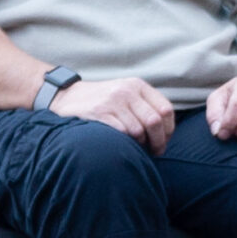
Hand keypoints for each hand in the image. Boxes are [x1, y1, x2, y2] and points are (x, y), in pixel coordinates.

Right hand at [54, 75, 172, 148]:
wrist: (67, 96)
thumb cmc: (103, 101)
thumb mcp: (126, 94)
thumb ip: (146, 106)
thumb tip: (167, 132)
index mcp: (138, 85)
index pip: (165, 110)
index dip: (168, 130)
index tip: (164, 141)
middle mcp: (127, 90)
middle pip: (155, 121)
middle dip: (158, 141)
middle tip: (155, 152)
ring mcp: (113, 101)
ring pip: (138, 130)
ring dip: (140, 144)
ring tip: (137, 148)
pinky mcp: (99, 112)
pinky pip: (121, 133)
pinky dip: (125, 143)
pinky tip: (122, 144)